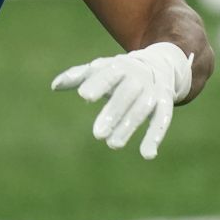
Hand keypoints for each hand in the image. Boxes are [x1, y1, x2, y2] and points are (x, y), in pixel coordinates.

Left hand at [51, 42, 193, 158]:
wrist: (159, 64)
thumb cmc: (119, 71)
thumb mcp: (100, 69)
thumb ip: (78, 76)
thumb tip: (54, 86)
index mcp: (119, 66)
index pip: (108, 74)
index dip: (97, 84)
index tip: (84, 96)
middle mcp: (138, 77)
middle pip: (126, 94)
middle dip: (113, 113)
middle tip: (97, 134)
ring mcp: (153, 90)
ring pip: (142, 108)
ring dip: (129, 127)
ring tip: (112, 144)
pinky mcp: (165, 103)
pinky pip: (162, 120)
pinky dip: (155, 136)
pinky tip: (147, 154)